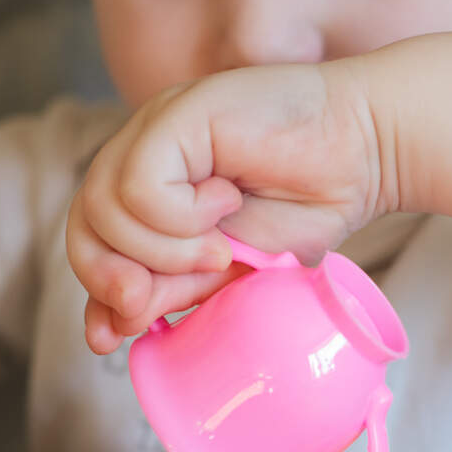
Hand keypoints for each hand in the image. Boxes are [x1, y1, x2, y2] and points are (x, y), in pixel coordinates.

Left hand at [67, 61, 388, 353]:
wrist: (368, 149)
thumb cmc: (308, 202)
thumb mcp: (229, 268)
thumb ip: (173, 287)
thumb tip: (117, 323)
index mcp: (150, 184)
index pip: (91, 240)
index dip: (94, 292)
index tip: (111, 337)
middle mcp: (144, 151)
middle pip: (82, 226)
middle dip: (110, 280)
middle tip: (149, 305)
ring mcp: (158, 127)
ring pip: (107, 210)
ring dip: (162, 250)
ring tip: (218, 247)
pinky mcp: (178, 114)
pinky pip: (140, 189)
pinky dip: (180, 218)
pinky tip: (225, 203)